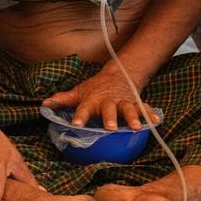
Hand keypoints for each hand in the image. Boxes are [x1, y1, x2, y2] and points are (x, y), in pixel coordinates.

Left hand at [42, 64, 159, 130]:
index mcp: (92, 100)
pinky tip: (156, 122)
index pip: (83, 109)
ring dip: (132, 117)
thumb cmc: (95, 88)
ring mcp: (123, 101)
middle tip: (110, 127)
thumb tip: (44, 104)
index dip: (79, 116)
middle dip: (110, 118)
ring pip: (128, 109)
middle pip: (109, 109)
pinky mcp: (135, 102)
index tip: (75, 123)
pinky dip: (150, 114)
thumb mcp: (78, 92)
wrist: (118, 73)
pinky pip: (144, 108)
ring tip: (136, 127)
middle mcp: (108, 102)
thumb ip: (62, 100)